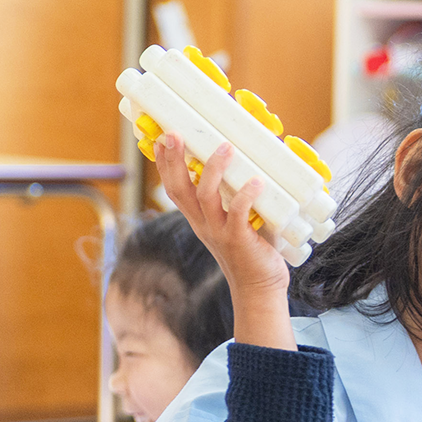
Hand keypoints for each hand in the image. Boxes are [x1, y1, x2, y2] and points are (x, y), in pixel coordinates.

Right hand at [152, 136, 295, 349]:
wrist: (259, 289)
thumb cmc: (252, 251)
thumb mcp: (238, 221)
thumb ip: (239, 198)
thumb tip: (256, 165)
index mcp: (199, 219)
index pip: (174, 188)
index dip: (165, 163)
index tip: (162, 137)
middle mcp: (203, 224)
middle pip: (179, 188)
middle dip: (173, 160)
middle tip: (174, 133)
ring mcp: (219, 232)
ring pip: (205, 196)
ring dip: (213, 170)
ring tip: (225, 147)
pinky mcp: (239, 240)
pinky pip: (238, 214)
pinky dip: (245, 196)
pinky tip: (256, 182)